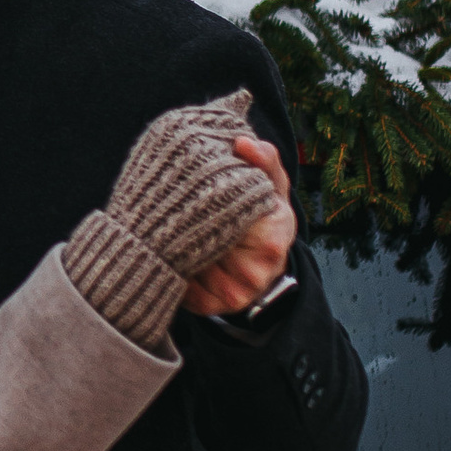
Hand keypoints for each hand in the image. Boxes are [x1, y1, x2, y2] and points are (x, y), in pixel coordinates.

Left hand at [180, 133, 294, 318]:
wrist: (263, 259)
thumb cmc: (265, 213)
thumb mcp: (272, 184)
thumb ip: (264, 159)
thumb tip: (243, 143)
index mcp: (274, 237)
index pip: (230, 215)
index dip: (207, 201)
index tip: (193, 187)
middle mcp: (258, 271)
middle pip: (203, 241)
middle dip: (188, 222)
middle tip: (175, 206)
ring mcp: (237, 293)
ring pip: (189, 262)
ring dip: (177, 244)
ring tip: (175, 228)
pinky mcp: (215, 306)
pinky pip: (182, 285)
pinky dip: (175, 267)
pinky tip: (176, 254)